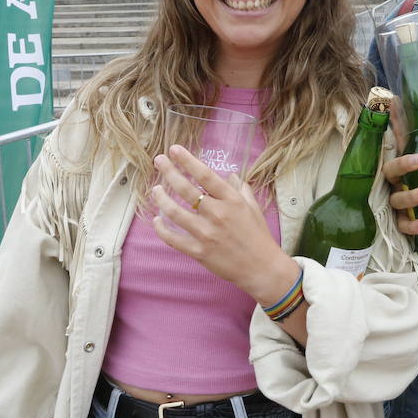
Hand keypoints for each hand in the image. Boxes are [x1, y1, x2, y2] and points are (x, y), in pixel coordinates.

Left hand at [151, 146, 291, 297]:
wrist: (262, 268)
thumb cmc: (259, 236)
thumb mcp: (253, 208)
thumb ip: (241, 189)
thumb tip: (231, 176)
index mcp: (232, 201)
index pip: (205, 175)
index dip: (187, 161)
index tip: (174, 149)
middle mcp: (217, 214)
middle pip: (186, 189)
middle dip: (169, 172)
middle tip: (159, 161)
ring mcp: (206, 233)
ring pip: (175, 212)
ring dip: (161, 198)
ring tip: (156, 189)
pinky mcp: (199, 251)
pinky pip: (173, 238)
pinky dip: (161, 228)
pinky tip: (156, 219)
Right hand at [381, 153, 417, 236]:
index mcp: (400, 174)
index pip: (395, 166)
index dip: (404, 163)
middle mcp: (395, 188)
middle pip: (394, 184)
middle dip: (411, 185)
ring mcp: (396, 206)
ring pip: (397, 203)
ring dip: (413, 200)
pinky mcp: (401, 223)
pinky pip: (403, 226)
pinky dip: (413, 226)